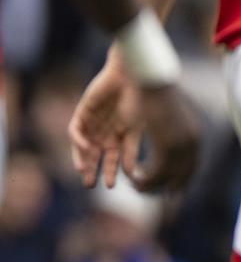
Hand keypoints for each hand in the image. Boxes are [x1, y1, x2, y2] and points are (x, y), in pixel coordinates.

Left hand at [70, 58, 137, 188]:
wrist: (134, 75)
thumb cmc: (143, 101)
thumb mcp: (138, 130)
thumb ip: (132, 152)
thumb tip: (130, 174)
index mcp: (124, 134)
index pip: (115, 157)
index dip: (112, 172)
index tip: (112, 186)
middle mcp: (108, 130)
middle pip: (96, 154)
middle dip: (93, 169)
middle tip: (90, 185)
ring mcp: (95, 121)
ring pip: (84, 145)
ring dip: (82, 159)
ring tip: (82, 172)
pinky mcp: (83, 111)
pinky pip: (76, 129)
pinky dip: (78, 140)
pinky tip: (84, 148)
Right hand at [129, 84, 201, 192]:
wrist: (149, 78)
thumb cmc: (153, 93)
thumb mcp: (165, 117)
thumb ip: (170, 134)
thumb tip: (171, 144)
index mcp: (194, 137)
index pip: (191, 169)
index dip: (180, 183)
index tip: (171, 197)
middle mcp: (192, 144)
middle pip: (182, 178)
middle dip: (165, 191)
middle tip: (148, 195)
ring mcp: (181, 145)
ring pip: (166, 178)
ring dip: (148, 186)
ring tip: (134, 185)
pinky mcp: (166, 145)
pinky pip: (155, 173)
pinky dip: (142, 179)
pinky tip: (130, 177)